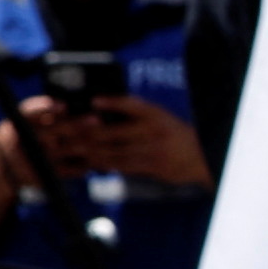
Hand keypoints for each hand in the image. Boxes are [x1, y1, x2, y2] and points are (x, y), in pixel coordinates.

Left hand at [37, 93, 211, 190]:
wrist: (200, 158)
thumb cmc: (172, 134)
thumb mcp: (158, 118)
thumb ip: (132, 115)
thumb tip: (98, 111)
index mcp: (156, 114)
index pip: (132, 104)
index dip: (112, 102)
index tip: (94, 101)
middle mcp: (154, 132)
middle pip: (114, 132)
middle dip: (87, 133)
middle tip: (66, 132)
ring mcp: (153, 151)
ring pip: (114, 151)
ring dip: (89, 151)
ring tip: (70, 149)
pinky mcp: (152, 167)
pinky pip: (122, 166)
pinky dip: (104, 163)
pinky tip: (90, 161)